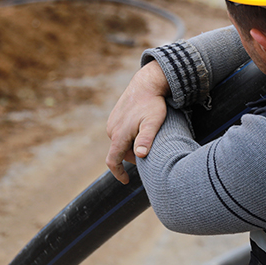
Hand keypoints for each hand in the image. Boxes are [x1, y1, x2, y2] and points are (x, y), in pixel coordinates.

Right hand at [104, 61, 170, 183]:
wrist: (147, 83)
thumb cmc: (153, 104)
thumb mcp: (153, 123)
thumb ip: (146, 139)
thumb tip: (139, 156)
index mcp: (119, 135)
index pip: (112, 161)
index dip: (118, 174)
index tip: (126, 181)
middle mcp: (112, 130)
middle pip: (120, 152)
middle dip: (132, 156)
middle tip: (150, 153)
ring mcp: (112, 122)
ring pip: (121, 142)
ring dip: (131, 145)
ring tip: (148, 139)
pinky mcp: (115, 116)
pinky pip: (120, 132)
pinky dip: (130, 136)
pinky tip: (142, 129)